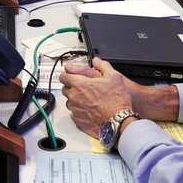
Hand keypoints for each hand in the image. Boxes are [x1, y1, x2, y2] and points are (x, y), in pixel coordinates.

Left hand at [60, 58, 179, 137]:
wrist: (118, 122)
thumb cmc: (116, 101)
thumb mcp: (114, 77)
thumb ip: (103, 66)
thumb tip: (97, 61)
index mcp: (80, 84)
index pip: (63, 76)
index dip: (68, 74)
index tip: (73, 75)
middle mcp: (74, 97)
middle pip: (65, 88)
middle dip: (72, 86)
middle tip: (83, 87)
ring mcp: (75, 109)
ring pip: (69, 101)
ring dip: (75, 99)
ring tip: (88, 98)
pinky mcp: (78, 120)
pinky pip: (74, 112)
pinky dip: (79, 110)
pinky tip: (90, 109)